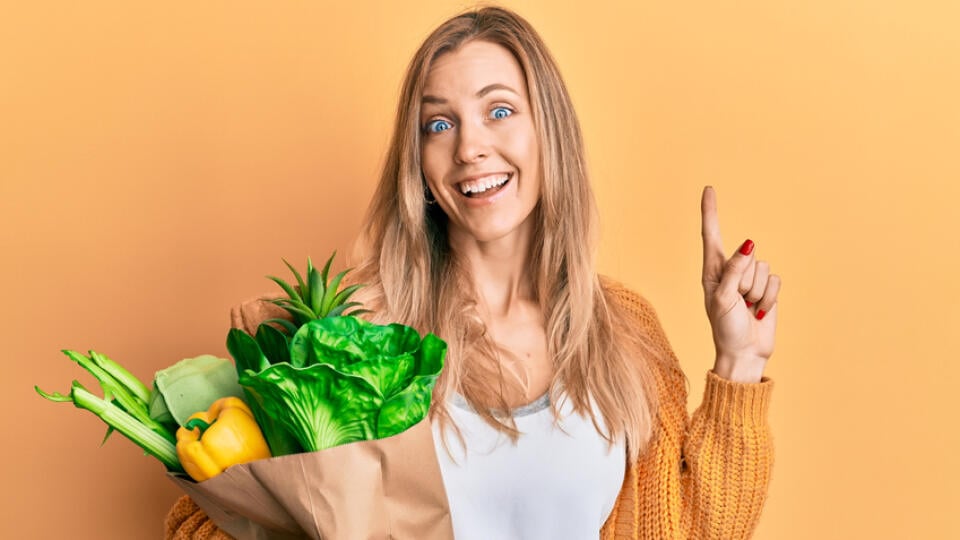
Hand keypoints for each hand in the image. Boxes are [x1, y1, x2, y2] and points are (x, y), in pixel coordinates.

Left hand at [700, 186, 780, 382]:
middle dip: (745, 279)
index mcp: (711, 271)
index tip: (709, 189)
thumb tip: (748, 245)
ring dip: (757, 291)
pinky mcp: (767, 289)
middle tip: (738, 302)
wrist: (745, 353)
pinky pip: (775, 280)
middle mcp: (731, 271)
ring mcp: (750, 280)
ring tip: (747, 308)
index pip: (711, 235)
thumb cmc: (725, 329)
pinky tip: (760, 311)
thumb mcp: (722, 300)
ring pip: (763, 267)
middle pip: (746, 255)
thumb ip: (733, 271)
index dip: (710, 212)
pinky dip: (769, 297)